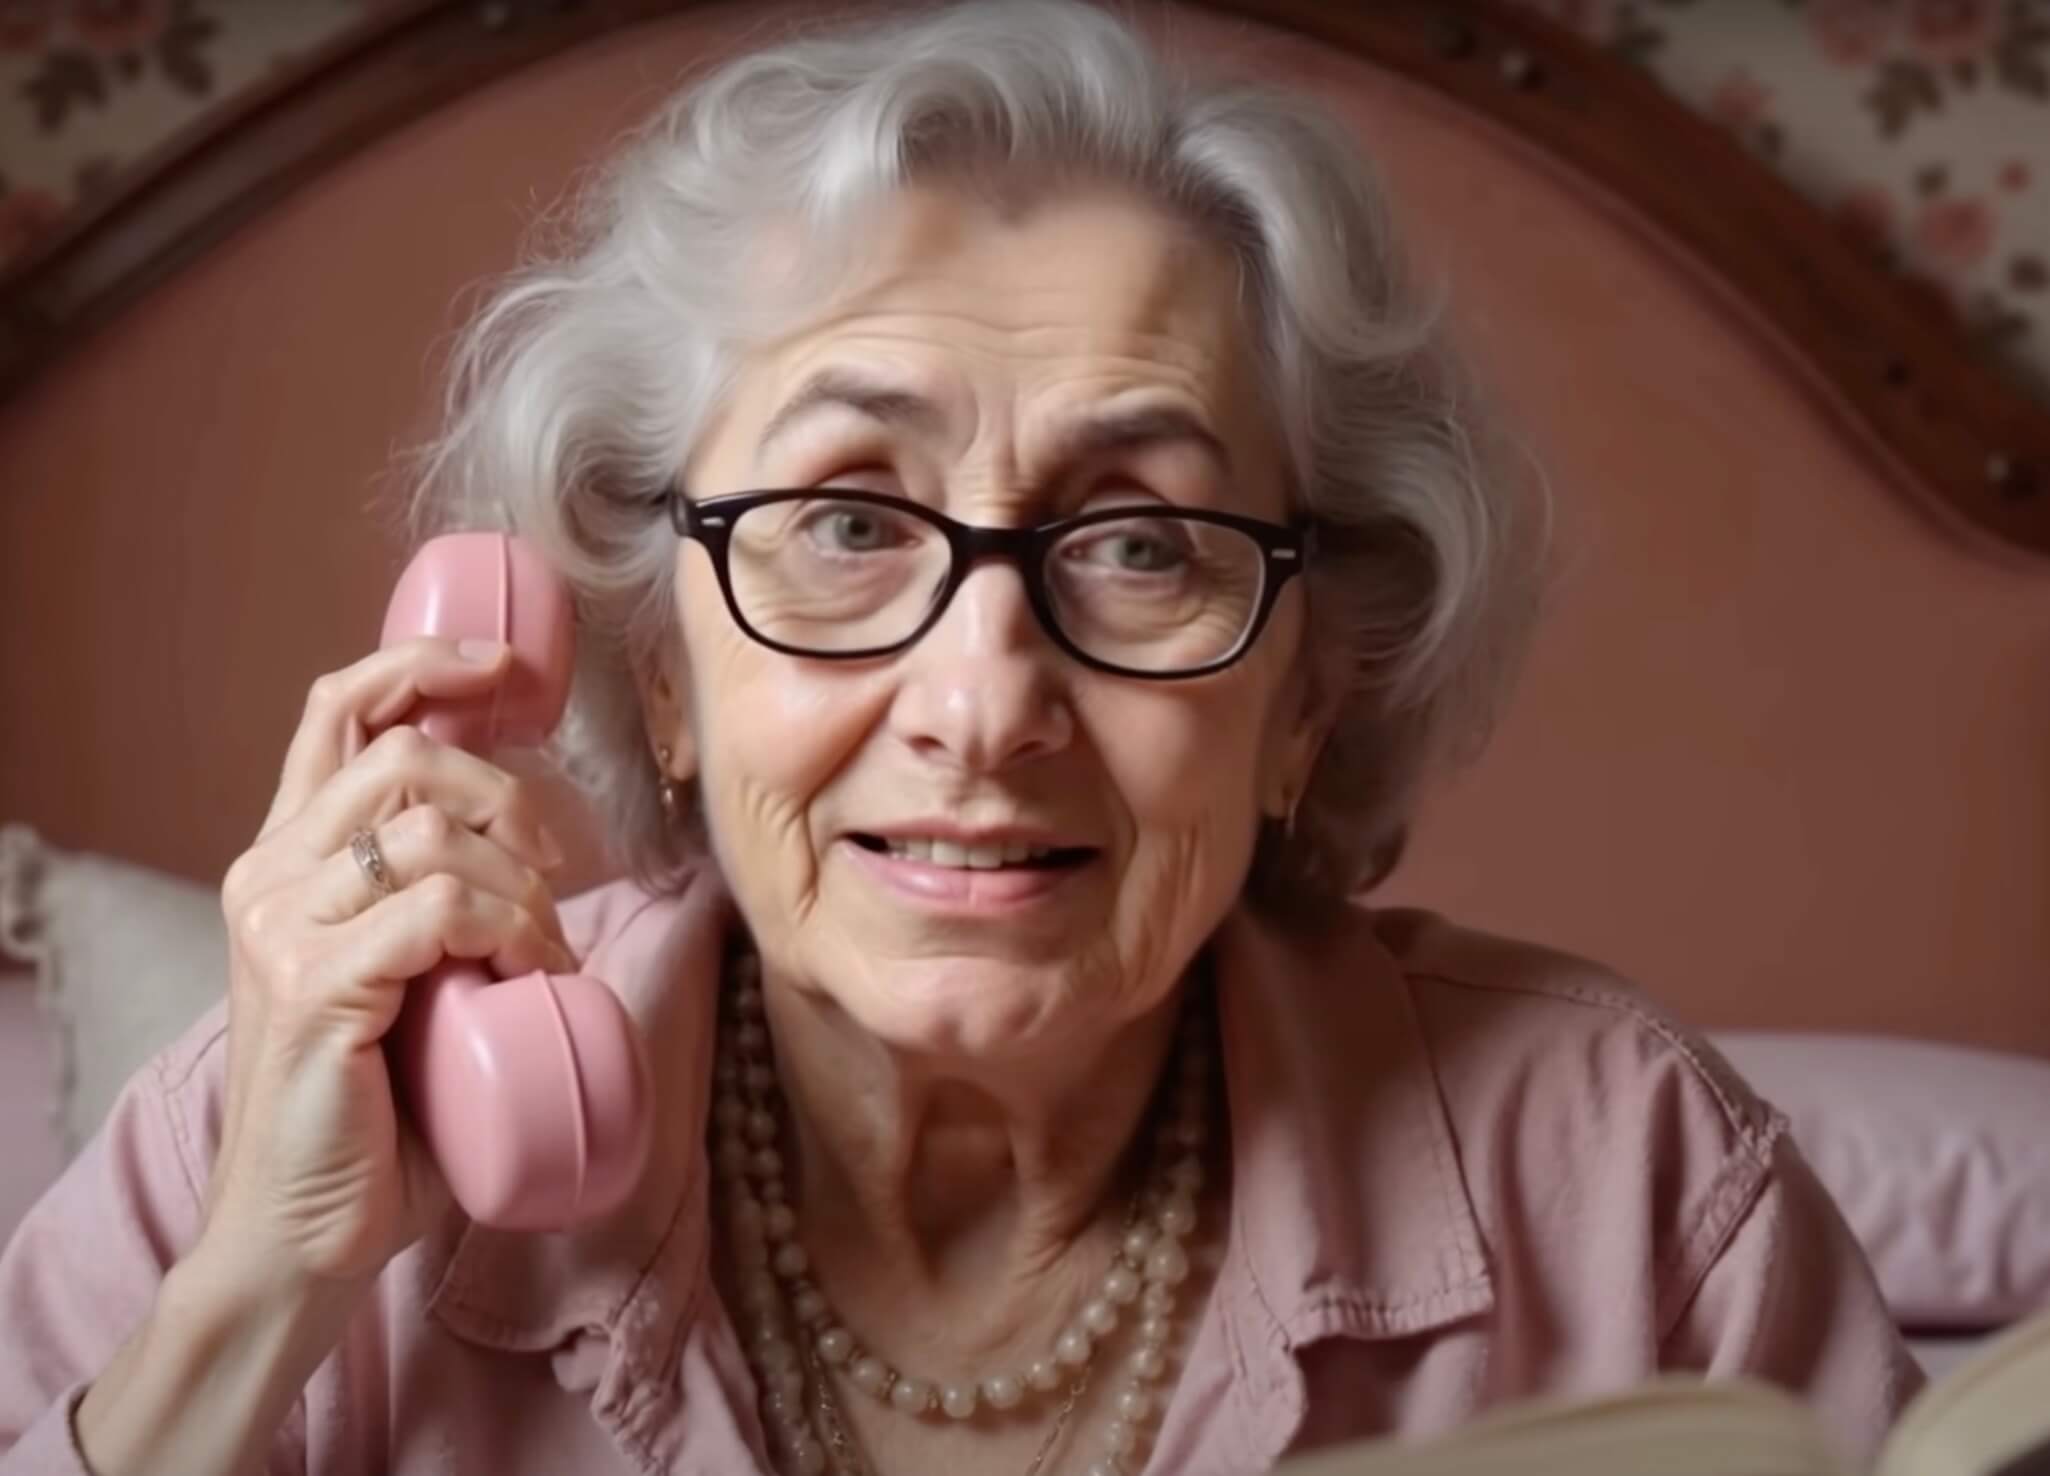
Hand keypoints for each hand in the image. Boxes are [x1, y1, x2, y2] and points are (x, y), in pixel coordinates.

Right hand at [202, 637, 573, 1289]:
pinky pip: (442, 908)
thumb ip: (431, 898)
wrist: (307, 1229)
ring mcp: (281, 926)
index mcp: (285, 856)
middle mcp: (269, 874)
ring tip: (544, 951)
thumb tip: (540, 836)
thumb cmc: (378, 1108)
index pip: (336, 709)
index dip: (423, 665)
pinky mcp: (313, 983)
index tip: (507, 670)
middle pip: (405, 754)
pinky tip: (532, 974)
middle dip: (510, 796)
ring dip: (525, 886)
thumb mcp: (405, 972)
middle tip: (555, 870)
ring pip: (436, 833)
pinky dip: (513, 930)